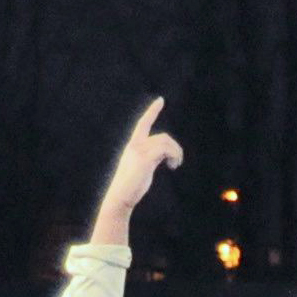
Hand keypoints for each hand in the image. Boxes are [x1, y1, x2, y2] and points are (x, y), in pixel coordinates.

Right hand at [94, 99, 183, 230]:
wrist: (120, 197)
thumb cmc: (131, 186)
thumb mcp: (141, 168)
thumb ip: (151, 157)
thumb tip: (163, 156)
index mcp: (133, 145)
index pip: (143, 123)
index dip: (152, 111)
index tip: (161, 100)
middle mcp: (135, 145)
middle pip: (163, 137)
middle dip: (175, 148)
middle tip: (176, 163)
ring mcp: (139, 152)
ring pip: (165, 142)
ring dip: (176, 153)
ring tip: (174, 165)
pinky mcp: (144, 160)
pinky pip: (164, 150)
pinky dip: (173, 156)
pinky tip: (172, 166)